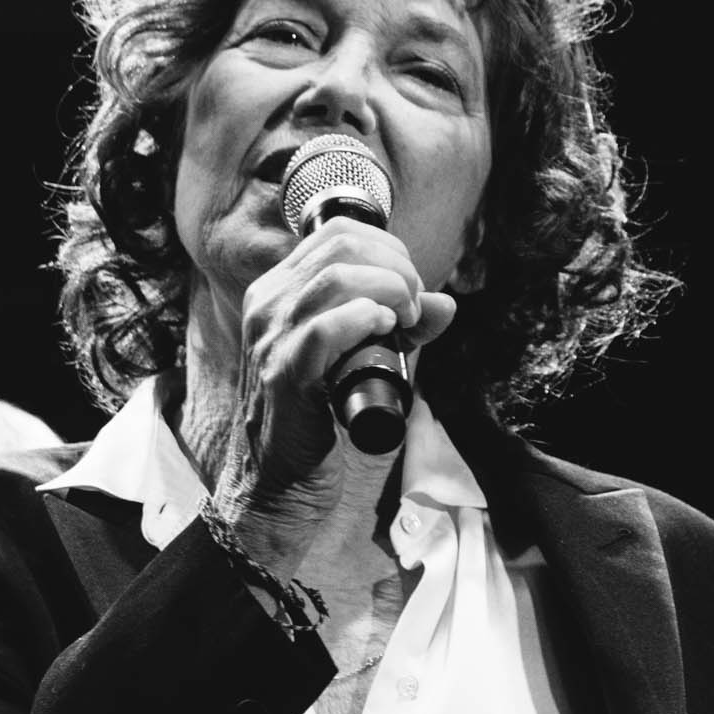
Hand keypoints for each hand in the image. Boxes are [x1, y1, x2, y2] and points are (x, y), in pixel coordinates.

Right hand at [208, 216, 459, 568]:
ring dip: (389, 291)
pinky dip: (364, 321)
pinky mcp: (283, 376)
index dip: (389, 249)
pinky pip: (324, 329)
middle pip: (341, 246)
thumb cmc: (319, 414)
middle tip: (414, 306)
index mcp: (279, 289)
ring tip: (405, 322)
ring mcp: (270, 338)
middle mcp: (268, 304)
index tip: (411, 286)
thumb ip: (404, 324)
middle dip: (397, 267)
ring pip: (336, 279)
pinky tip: (384, 332)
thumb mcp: (365, 355)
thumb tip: (445, 303)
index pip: (338, 232)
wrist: (278, 481)